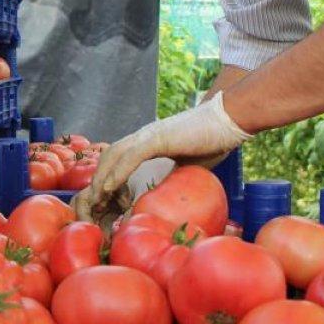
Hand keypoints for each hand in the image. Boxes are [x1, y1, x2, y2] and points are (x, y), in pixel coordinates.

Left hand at [71, 91, 251, 223]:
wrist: (229, 119)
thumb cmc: (213, 141)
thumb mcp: (188, 167)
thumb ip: (173, 178)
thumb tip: (168, 200)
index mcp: (149, 142)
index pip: (119, 158)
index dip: (108, 177)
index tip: (105, 201)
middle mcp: (143, 136)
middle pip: (109, 155)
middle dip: (98, 179)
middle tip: (94, 204)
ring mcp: (149, 135)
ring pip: (115, 154)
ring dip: (102, 177)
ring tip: (96, 199)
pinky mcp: (159, 137)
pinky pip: (132, 155)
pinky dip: (118, 171)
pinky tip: (109, 187)